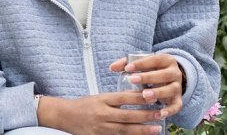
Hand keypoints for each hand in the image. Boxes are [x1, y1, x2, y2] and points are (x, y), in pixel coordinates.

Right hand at [38, 92, 164, 134]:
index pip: (123, 98)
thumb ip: (118, 98)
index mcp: (102, 100)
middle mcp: (101, 114)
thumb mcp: (101, 96)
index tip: (154, 97)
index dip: (139, 98)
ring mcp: (100, 128)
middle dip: (146, 116)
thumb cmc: (85, 105)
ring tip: (156, 129)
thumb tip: (140, 95)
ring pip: (124, 130)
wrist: (65, 116)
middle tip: (161, 114)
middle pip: (127, 116)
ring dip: (142, 130)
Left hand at [109, 54, 185, 119]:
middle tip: (132, 80)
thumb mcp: (144, 64)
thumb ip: (127, 63)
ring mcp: (177, 87)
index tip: (127, 68)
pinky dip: (170, 110)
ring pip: (170, 89)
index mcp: (166, 60)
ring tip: (144, 95)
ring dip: (158, 93)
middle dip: (148, 77)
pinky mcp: (178, 100)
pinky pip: (176, 106)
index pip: (155, 60)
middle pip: (164, 75)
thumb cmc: (152, 71)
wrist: (171, 79)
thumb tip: (112, 67)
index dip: (141, 63)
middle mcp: (175, 73)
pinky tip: (160, 114)